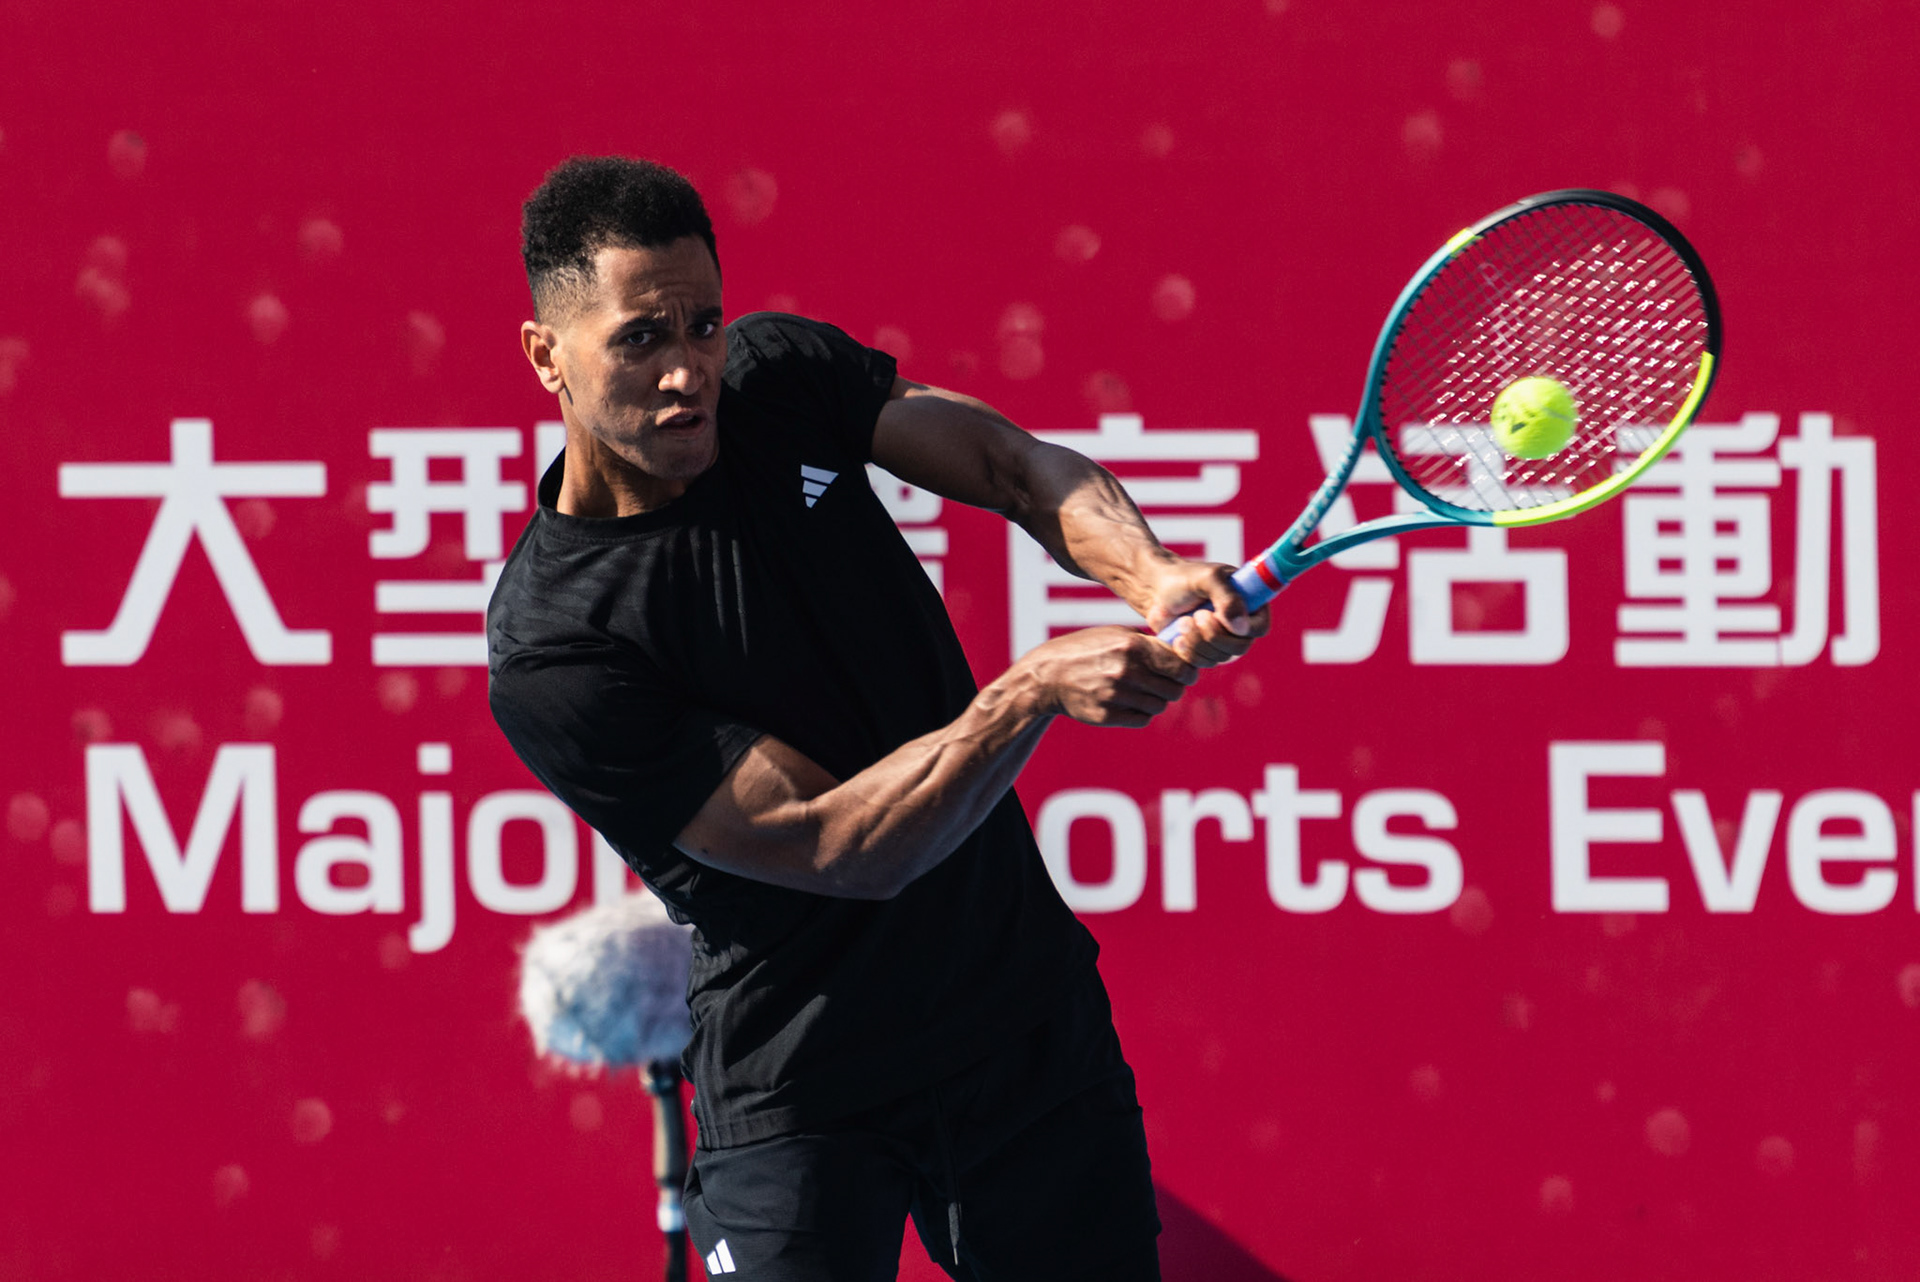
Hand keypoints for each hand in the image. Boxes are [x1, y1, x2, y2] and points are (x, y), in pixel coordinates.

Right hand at [1016, 626, 1197, 727]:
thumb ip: (1148, 643)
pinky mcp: (1107, 715)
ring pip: (1159, 705)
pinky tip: (1131, 703)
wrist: (1049, 675)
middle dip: (1174, 687)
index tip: (1184, 672)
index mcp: (1132, 646)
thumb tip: (1183, 651)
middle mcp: (1126, 671)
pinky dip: (1142, 713)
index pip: (1180, 666)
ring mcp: (1116, 695)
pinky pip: (1142, 719)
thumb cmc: (1087, 649)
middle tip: (1165, 683)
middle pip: (1174, 689)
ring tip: (1144, 692)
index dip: (1187, 671)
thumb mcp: (1116, 634)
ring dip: (1157, 700)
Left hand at [1141, 560, 1271, 666]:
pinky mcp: (1205, 651)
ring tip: (1182, 621)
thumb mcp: (1207, 579)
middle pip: (1240, 647)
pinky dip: (1188, 652)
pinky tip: (1177, 637)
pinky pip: (1204, 663)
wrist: (1157, 591)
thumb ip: (1227, 597)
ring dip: (1197, 641)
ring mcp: (1224, 641)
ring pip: (1221, 657)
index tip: (1216, 615)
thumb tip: (1241, 628)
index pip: (1260, 627)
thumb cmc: (1184, 578)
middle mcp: (1241, 625)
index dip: (1242, 629)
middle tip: (1195, 616)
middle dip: (1213, 634)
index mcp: (1250, 603)